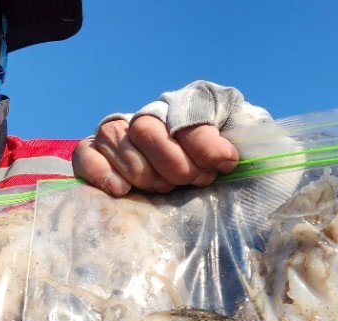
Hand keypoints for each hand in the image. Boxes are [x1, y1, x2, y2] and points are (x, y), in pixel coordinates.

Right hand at [74, 119, 237, 195]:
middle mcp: (155, 113)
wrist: (207, 199)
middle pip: (147, 125)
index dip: (204, 140)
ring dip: (141, 169)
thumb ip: (251, 140)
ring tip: (163, 190)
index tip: (224, 164)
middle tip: (192, 181)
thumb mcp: (253, 153)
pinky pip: (85, 152)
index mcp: (193, 104)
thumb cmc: (232, 176)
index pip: (188, 109)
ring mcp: (122, 133)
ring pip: (116, 135)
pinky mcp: (96, 154)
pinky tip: (121, 190)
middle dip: (171, 161)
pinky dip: (99, 170)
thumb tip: (233, 151)